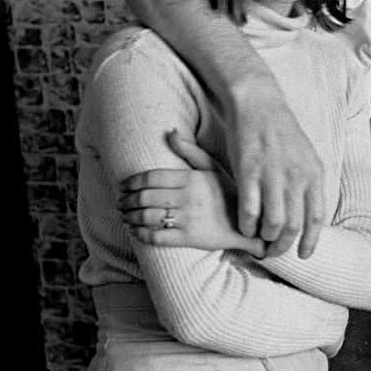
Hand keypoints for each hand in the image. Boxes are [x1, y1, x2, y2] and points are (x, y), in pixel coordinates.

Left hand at [118, 130, 265, 255]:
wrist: (250, 224)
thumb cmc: (229, 193)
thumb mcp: (214, 167)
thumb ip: (191, 151)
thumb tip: (170, 132)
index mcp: (192, 178)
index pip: (151, 178)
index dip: (131, 182)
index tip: (123, 186)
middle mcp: (188, 197)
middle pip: (145, 197)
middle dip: (126, 201)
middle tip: (120, 203)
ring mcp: (188, 218)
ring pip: (147, 217)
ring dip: (130, 217)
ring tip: (125, 216)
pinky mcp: (189, 238)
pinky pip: (156, 236)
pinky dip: (140, 234)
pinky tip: (135, 231)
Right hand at [226, 75, 327, 258]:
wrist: (259, 104)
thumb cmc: (281, 131)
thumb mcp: (306, 156)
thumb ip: (308, 183)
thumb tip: (310, 213)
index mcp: (314, 173)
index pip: (316, 218)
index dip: (310, 241)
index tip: (303, 254)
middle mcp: (296, 177)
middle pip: (293, 226)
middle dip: (283, 246)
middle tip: (274, 251)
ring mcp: (272, 175)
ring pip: (272, 223)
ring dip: (265, 238)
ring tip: (259, 241)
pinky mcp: (248, 172)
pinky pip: (249, 210)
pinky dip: (246, 225)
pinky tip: (244, 227)